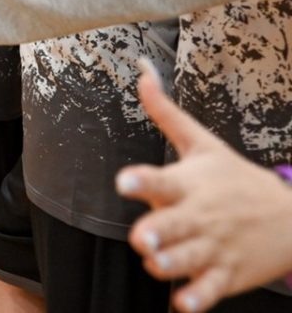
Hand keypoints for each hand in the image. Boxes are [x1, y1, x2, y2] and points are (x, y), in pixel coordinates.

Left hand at [116, 62, 291, 312]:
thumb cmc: (234, 178)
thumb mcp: (202, 143)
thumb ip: (164, 112)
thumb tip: (140, 70)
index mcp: (189, 184)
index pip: (161, 179)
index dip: (143, 180)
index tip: (125, 181)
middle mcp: (199, 217)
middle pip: (172, 226)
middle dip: (156, 232)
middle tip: (141, 236)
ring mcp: (214, 248)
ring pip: (186, 261)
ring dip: (168, 265)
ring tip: (155, 264)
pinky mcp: (225, 276)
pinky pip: (207, 291)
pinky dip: (195, 298)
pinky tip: (181, 303)